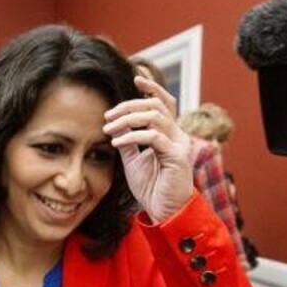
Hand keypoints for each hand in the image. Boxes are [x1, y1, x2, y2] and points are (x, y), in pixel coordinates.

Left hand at [103, 76, 193, 221]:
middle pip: (156, 104)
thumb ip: (128, 142)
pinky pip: (153, 136)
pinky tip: (116, 141)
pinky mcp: (177, 156)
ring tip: (108, 128)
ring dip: (127, 119)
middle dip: (129, 105)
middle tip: (108, 115)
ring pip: (154, 116)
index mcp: (168, 133)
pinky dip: (132, 135)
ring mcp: (179, 144)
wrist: (165, 212)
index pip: (163, 101)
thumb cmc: (152, 188)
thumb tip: (114, 126)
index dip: (151, 86)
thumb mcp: (133, 161)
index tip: (136, 74)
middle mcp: (177, 135)